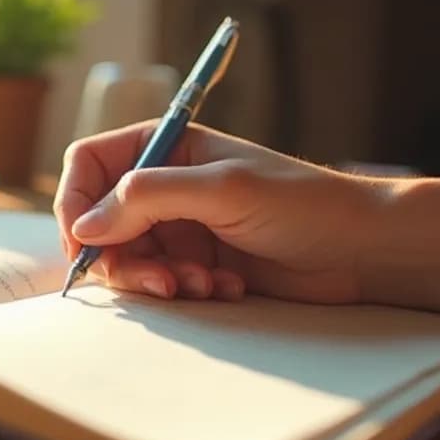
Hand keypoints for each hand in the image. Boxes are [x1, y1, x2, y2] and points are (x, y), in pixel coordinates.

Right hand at [54, 120, 390, 303]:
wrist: (362, 250)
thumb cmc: (303, 204)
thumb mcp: (220, 190)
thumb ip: (145, 200)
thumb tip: (83, 227)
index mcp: (166, 147)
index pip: (89, 165)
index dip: (76, 202)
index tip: (84, 244)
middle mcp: (164, 185)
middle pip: (100, 222)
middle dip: (123, 257)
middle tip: (158, 281)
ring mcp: (178, 227)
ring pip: (128, 259)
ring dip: (157, 279)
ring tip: (203, 286)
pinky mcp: (195, 264)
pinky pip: (159, 283)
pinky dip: (184, 291)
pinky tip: (227, 288)